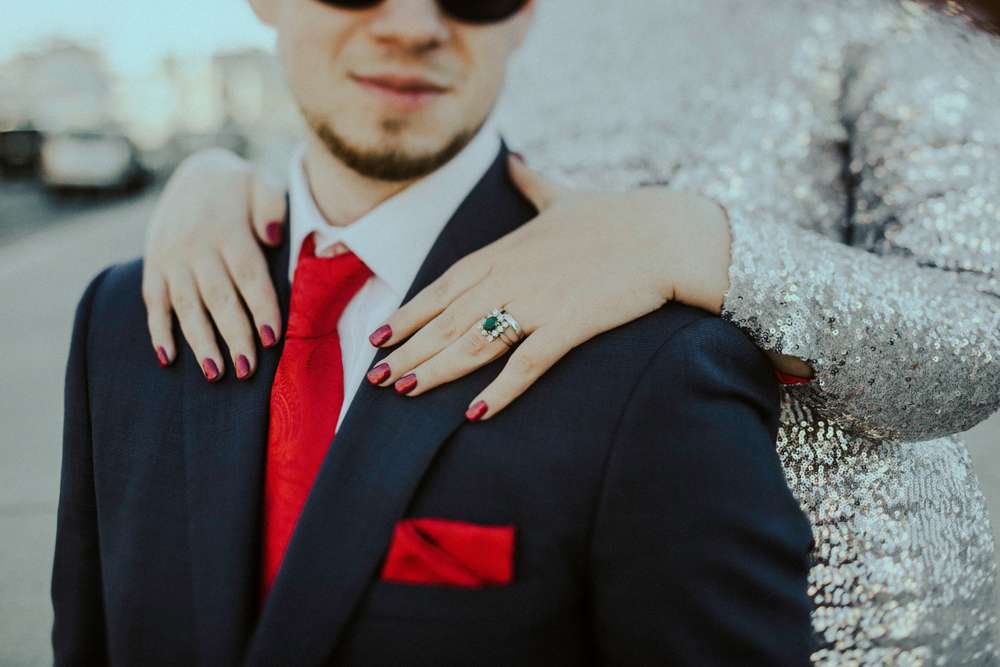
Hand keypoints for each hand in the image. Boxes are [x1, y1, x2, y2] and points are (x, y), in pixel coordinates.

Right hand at [142, 149, 286, 380]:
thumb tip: (273, 237)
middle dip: (233, 335)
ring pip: (186, 306)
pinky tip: (167, 359)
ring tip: (215, 373)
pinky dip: (158, 331)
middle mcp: (197, 246)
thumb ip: (271, 206)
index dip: (260, 307)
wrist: (196, 171)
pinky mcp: (154, 265)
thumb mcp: (261, 183)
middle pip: (218, 298)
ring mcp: (171, 257)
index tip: (272, 338)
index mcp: (228, 229)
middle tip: (247, 369)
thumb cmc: (241, 188)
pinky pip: (154, 302)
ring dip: (199, 342)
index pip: (248, 274)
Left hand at [367, 154, 736, 419]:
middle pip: (447, 320)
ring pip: (473, 343)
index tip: (380, 334)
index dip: (410, 313)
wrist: (665, 233)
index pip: (443, 286)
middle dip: (409, 350)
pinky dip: (499, 390)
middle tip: (377, 377)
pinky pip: (526, 364)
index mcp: (505, 251)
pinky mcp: (569, 325)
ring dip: (435, 370)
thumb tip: (514, 163)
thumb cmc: (616, 216)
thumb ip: (531, 186)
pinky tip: (474, 413)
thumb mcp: (564, 196)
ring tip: (403, 392)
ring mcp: (538, 302)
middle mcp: (511, 277)